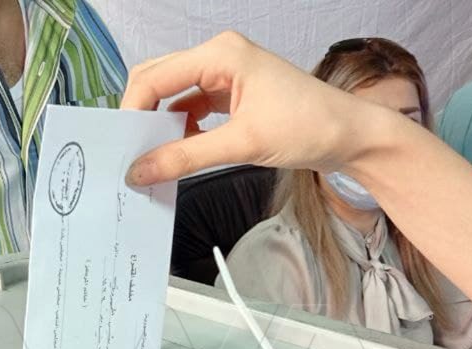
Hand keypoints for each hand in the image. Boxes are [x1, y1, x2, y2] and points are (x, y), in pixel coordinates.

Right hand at [121, 32, 380, 185]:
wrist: (350, 137)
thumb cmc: (310, 126)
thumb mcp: (242, 144)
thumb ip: (185, 157)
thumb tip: (141, 170)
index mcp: (221, 54)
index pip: (156, 77)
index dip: (133, 110)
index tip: (121, 146)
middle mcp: (220, 58)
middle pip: (158, 80)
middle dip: (141, 115)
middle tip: (128, 152)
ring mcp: (226, 75)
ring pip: (173, 96)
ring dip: (159, 125)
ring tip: (148, 157)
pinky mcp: (232, 95)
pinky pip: (191, 108)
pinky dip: (179, 130)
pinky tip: (174, 154)